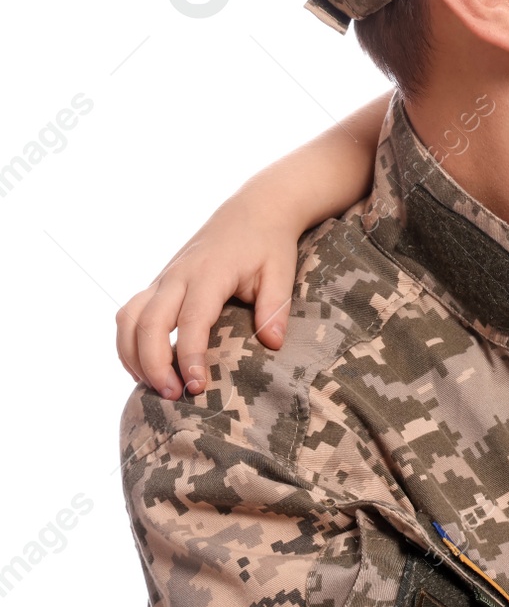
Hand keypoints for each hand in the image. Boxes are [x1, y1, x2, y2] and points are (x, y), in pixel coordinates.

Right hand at [115, 193, 299, 400]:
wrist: (253, 211)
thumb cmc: (268, 245)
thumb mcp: (281, 271)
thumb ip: (275, 307)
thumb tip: (273, 344)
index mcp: (209, 273)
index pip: (191, 320)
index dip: (190, 355)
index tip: (197, 385)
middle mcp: (178, 275)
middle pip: (148, 323)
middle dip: (154, 364)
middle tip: (174, 395)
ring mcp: (163, 279)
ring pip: (128, 319)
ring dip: (133, 356)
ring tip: (157, 388)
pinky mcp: (158, 284)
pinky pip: (129, 315)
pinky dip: (129, 344)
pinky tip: (146, 368)